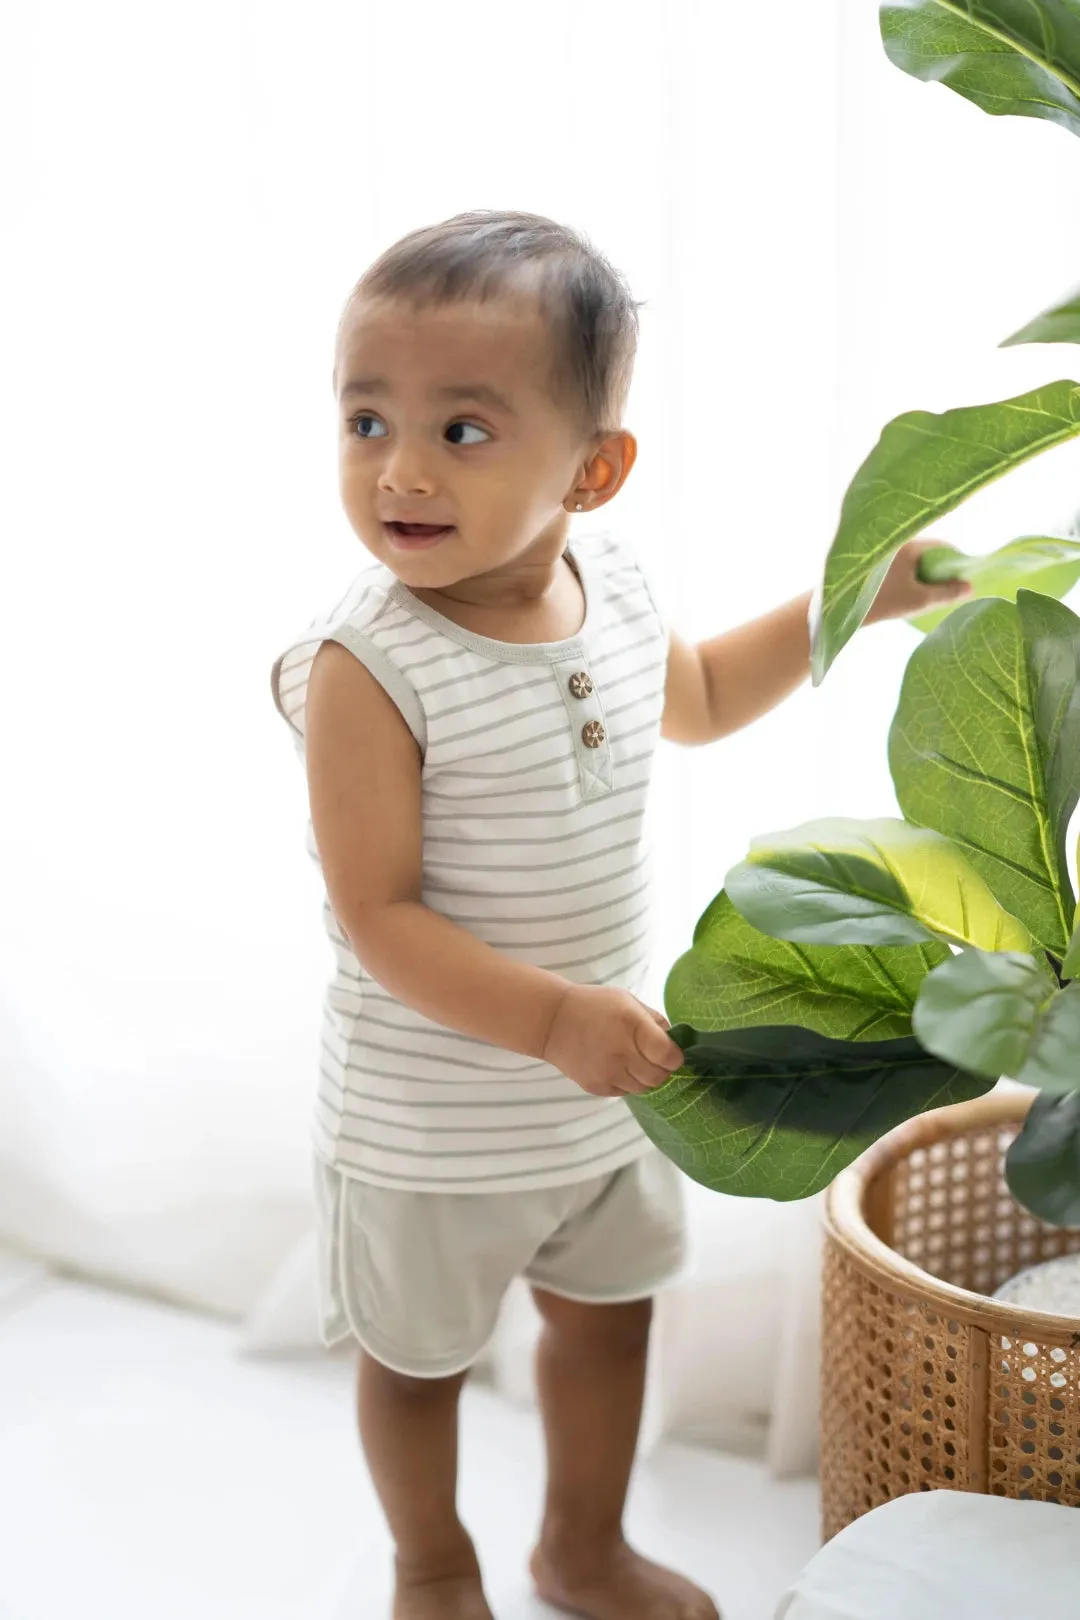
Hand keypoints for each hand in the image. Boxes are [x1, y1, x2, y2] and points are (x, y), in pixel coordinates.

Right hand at [542, 985, 684, 1097]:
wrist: (553, 1022)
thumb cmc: (594, 1006)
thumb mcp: (627, 1001)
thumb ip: (654, 1020)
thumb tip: (674, 1041)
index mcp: (632, 1025)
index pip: (667, 1055)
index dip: (674, 1056)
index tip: (670, 1052)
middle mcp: (621, 1052)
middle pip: (658, 1076)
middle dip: (662, 1069)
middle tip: (653, 1058)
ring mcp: (607, 1073)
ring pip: (643, 1088)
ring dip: (644, 1077)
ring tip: (633, 1061)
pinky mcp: (596, 1087)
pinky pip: (625, 1092)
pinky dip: (626, 1082)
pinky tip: (616, 1066)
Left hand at [865, 539, 970, 624]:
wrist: (838, 610)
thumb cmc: (881, 603)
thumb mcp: (918, 600)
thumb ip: (947, 593)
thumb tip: (971, 587)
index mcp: (908, 543)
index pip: (942, 547)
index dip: (956, 562)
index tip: (962, 579)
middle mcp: (895, 540)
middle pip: (927, 552)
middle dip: (938, 570)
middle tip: (946, 590)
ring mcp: (882, 549)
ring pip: (912, 559)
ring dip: (922, 574)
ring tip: (926, 594)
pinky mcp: (872, 561)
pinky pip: (899, 564)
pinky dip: (907, 575)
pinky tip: (907, 592)